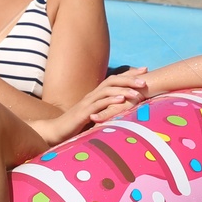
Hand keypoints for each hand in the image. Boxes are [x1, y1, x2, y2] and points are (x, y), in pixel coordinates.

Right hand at [31, 70, 149, 146]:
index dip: (129, 74)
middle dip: (129, 78)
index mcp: (95, 96)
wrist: (55, 132)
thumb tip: (122, 110)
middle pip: (112, 81)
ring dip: (123, 89)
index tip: (145, 70)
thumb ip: (106, 111)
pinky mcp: (83, 113)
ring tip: (137, 90)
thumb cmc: (75, 126)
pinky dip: (111, 100)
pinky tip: (121, 100)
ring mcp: (87, 103)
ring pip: (107, 91)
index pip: (114, 80)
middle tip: (145, 78)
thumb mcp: (94, 116)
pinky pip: (99, 104)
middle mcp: (91, 96)